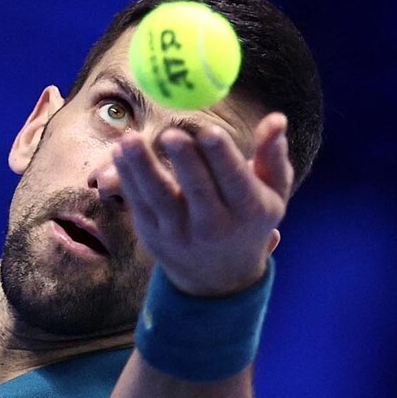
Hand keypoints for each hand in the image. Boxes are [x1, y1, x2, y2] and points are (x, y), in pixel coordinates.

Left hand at [113, 112, 291, 296]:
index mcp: (248, 210)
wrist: (219, 278)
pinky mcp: (152, 233)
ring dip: (142, 168)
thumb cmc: (249, 220)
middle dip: (185, 162)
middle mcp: (214, 225)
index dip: (223, 157)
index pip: (235, 181)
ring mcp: (179, 232)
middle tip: (171, 134)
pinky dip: (127, 176)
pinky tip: (119, 151)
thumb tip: (277, 119)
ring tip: (130, 139)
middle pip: (197, 190)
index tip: (211, 131)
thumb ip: (273, 155)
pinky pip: (139, 202)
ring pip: (159, 197)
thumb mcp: (272, 193)